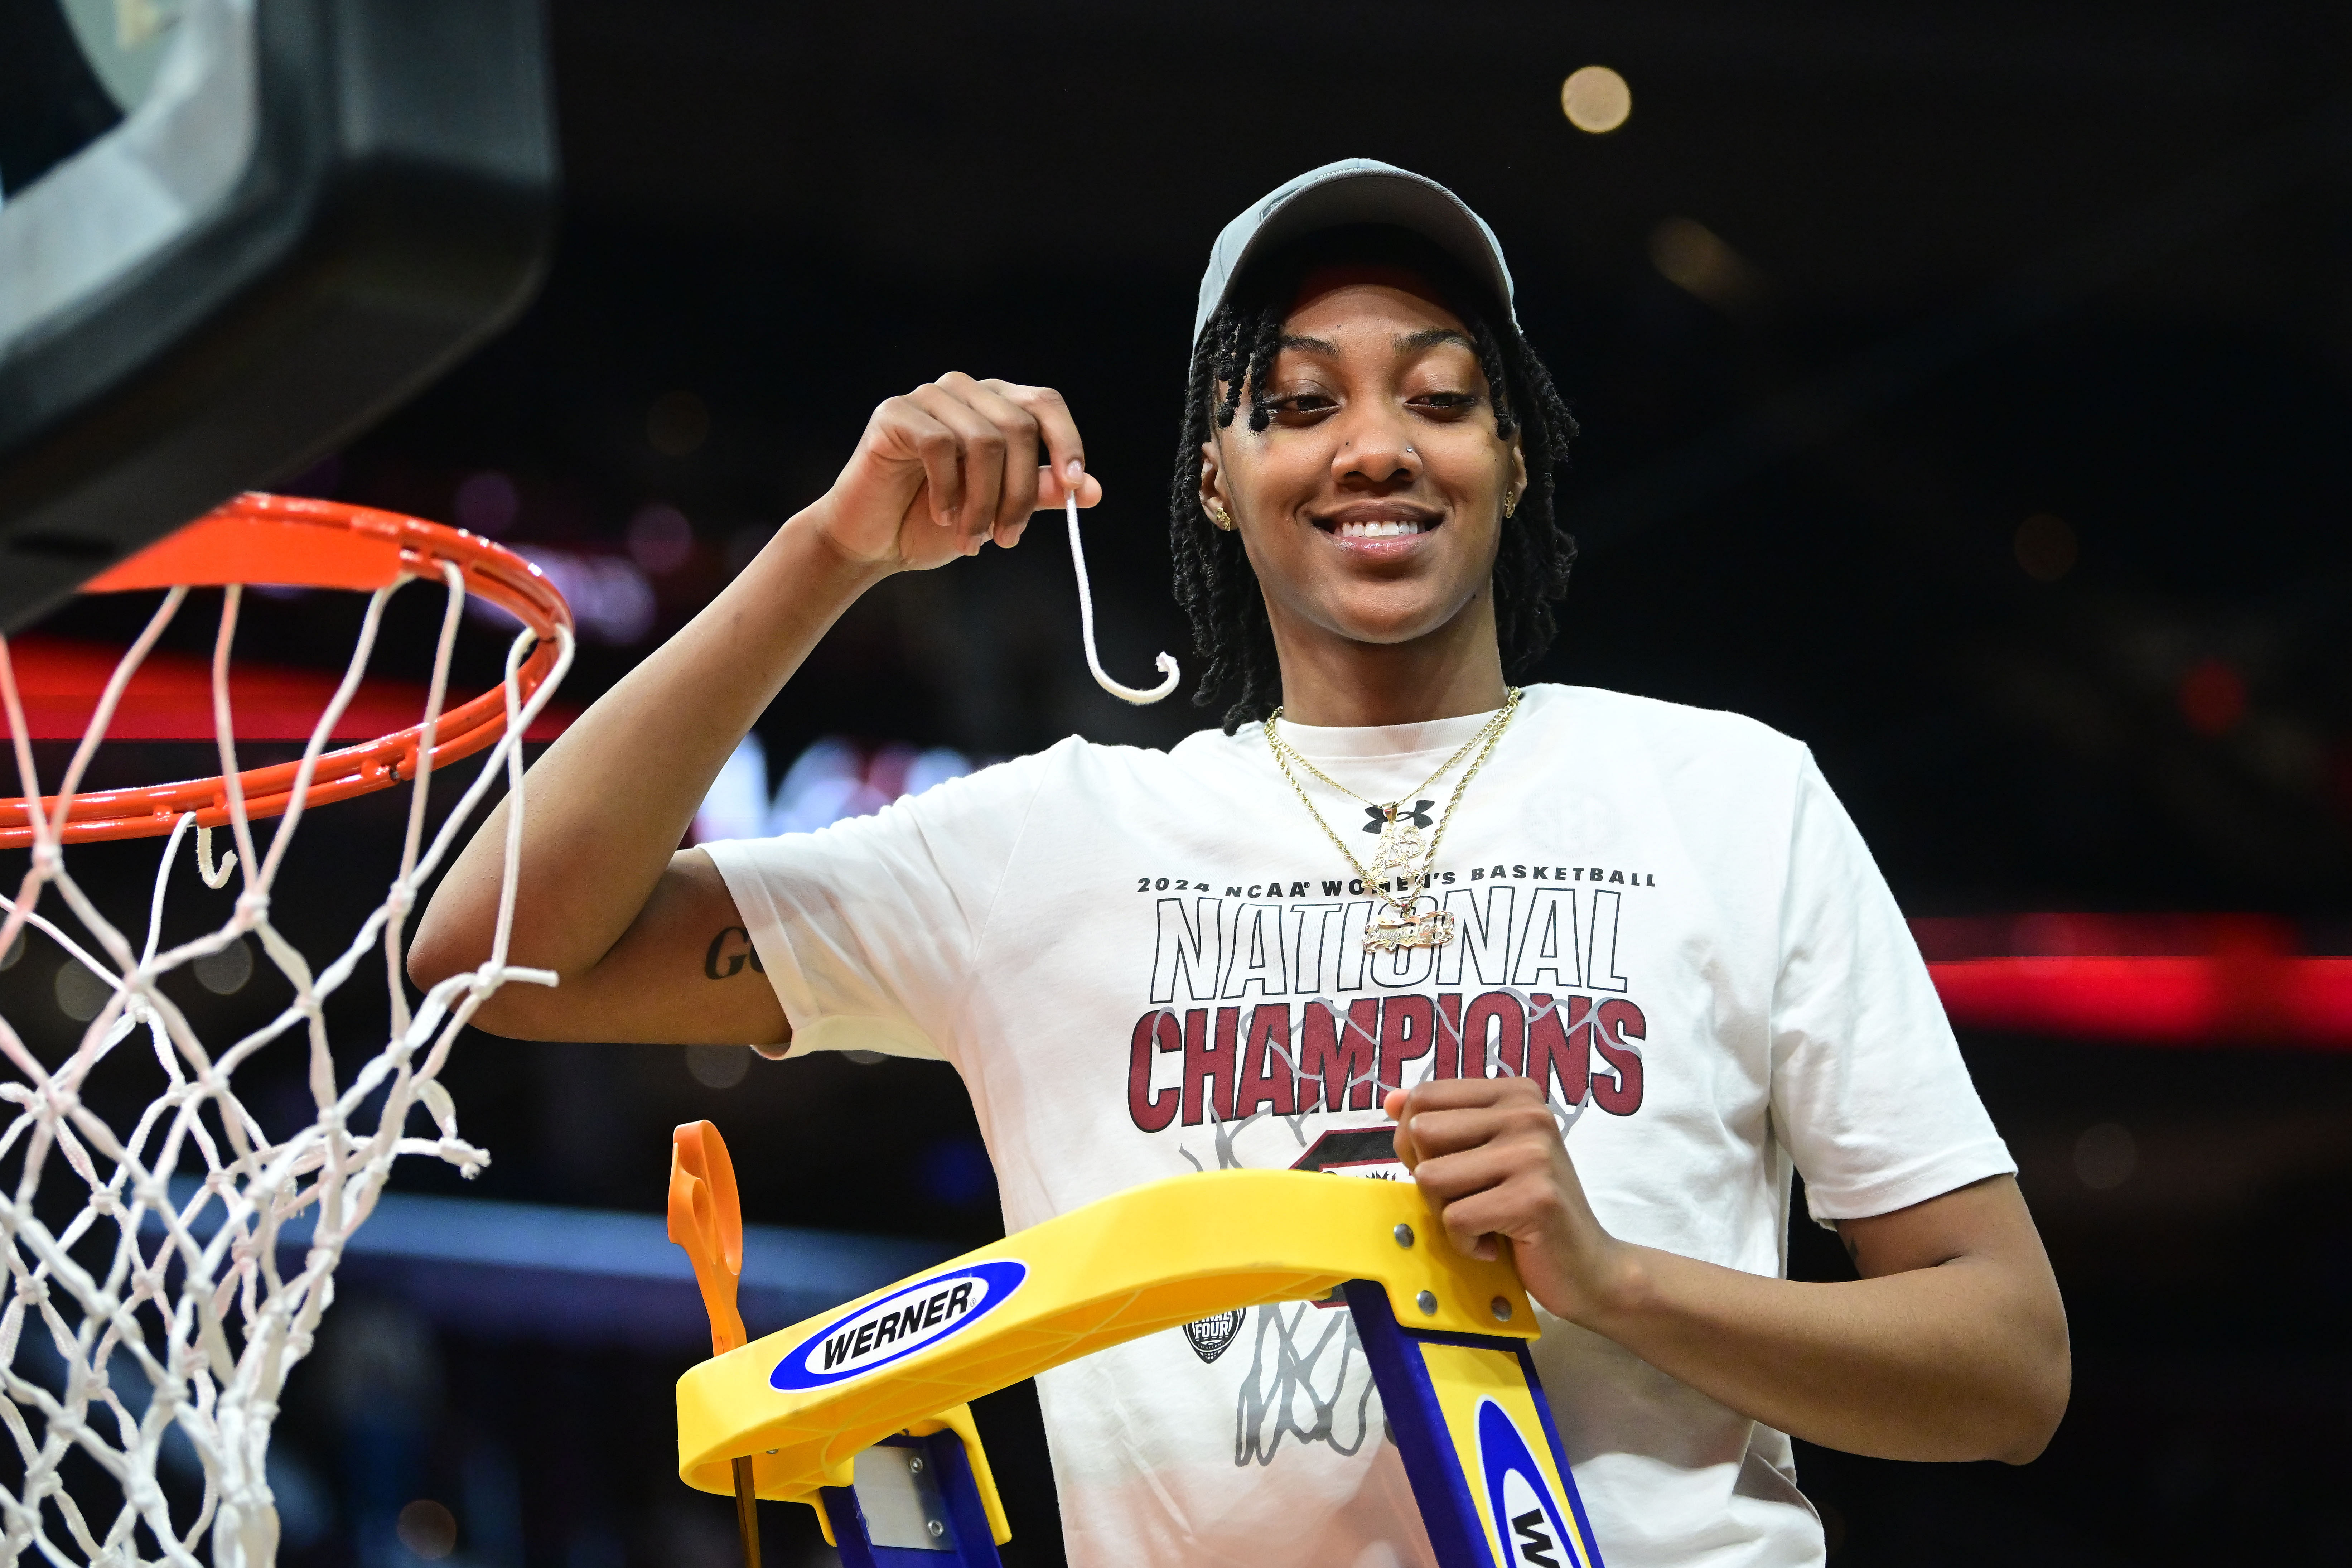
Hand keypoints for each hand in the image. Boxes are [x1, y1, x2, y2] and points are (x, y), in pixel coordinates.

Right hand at [806, 373, 1102, 570]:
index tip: (1076, 487)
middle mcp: (965, 392)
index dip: (1066, 442)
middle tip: (1009, 538)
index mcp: (995, 406)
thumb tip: (1093, 490)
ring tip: (972, 538)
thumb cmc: (934, 523)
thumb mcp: (999, 512)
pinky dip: (948, 490)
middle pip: (1019, 428)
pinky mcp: (895, 413)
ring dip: (984, 501)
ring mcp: (928, 397)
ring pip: (984, 440)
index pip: (1044, 404)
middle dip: (1020, 492)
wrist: (874, 542)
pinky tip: (942, 515)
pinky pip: (940, 444)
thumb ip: (1040, 495)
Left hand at [1385, 1076, 1627, 1325]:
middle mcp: (1527, 1113)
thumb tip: (1392, 1101)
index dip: (1417, 1142)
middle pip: (1420, 1133)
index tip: (1454, 1168)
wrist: (1588, 1268)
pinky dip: (1464, 1243)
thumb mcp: (1482, 1155)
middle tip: (1470, 1199)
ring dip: (1446, 1213)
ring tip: (1485, 1221)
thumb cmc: (1527, 1210)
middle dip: (1429, 1178)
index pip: (1424, 1098)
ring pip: (1430, 1177)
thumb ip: (1440, 1123)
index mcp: (1515, 1093)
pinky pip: (1455, 1219)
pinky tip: (1495, 1244)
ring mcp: (1533, 1154)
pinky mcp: (1534, 1198)